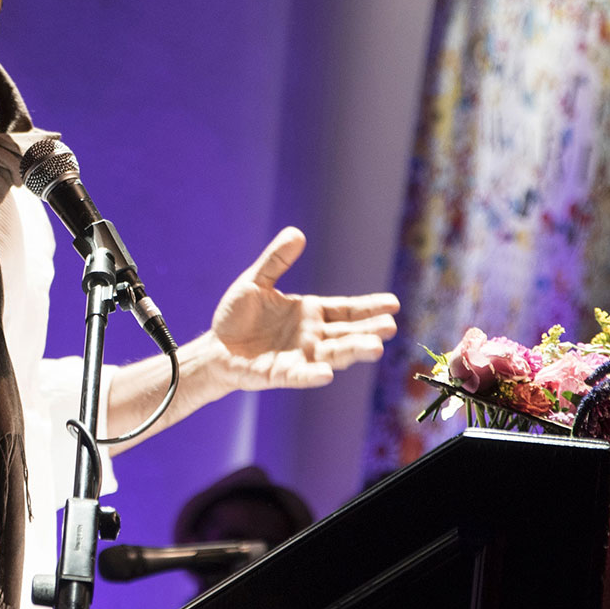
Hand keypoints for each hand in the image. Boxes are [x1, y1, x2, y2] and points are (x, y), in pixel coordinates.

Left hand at [205, 227, 398, 393]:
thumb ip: (276, 261)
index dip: (369, 307)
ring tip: (375, 348)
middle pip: (347, 333)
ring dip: (353, 352)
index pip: (346, 310)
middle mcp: (312, 336)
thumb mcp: (256, 282)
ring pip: (332, 355)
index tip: (393, 304)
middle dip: (368, 331)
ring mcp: (300, 357)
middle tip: (390, 326)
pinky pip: (300, 375)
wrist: (216, 346)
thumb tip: (297, 233)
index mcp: (311, 313)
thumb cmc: (239, 315)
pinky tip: (326, 374)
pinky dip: (313, 375)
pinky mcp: (281, 374)